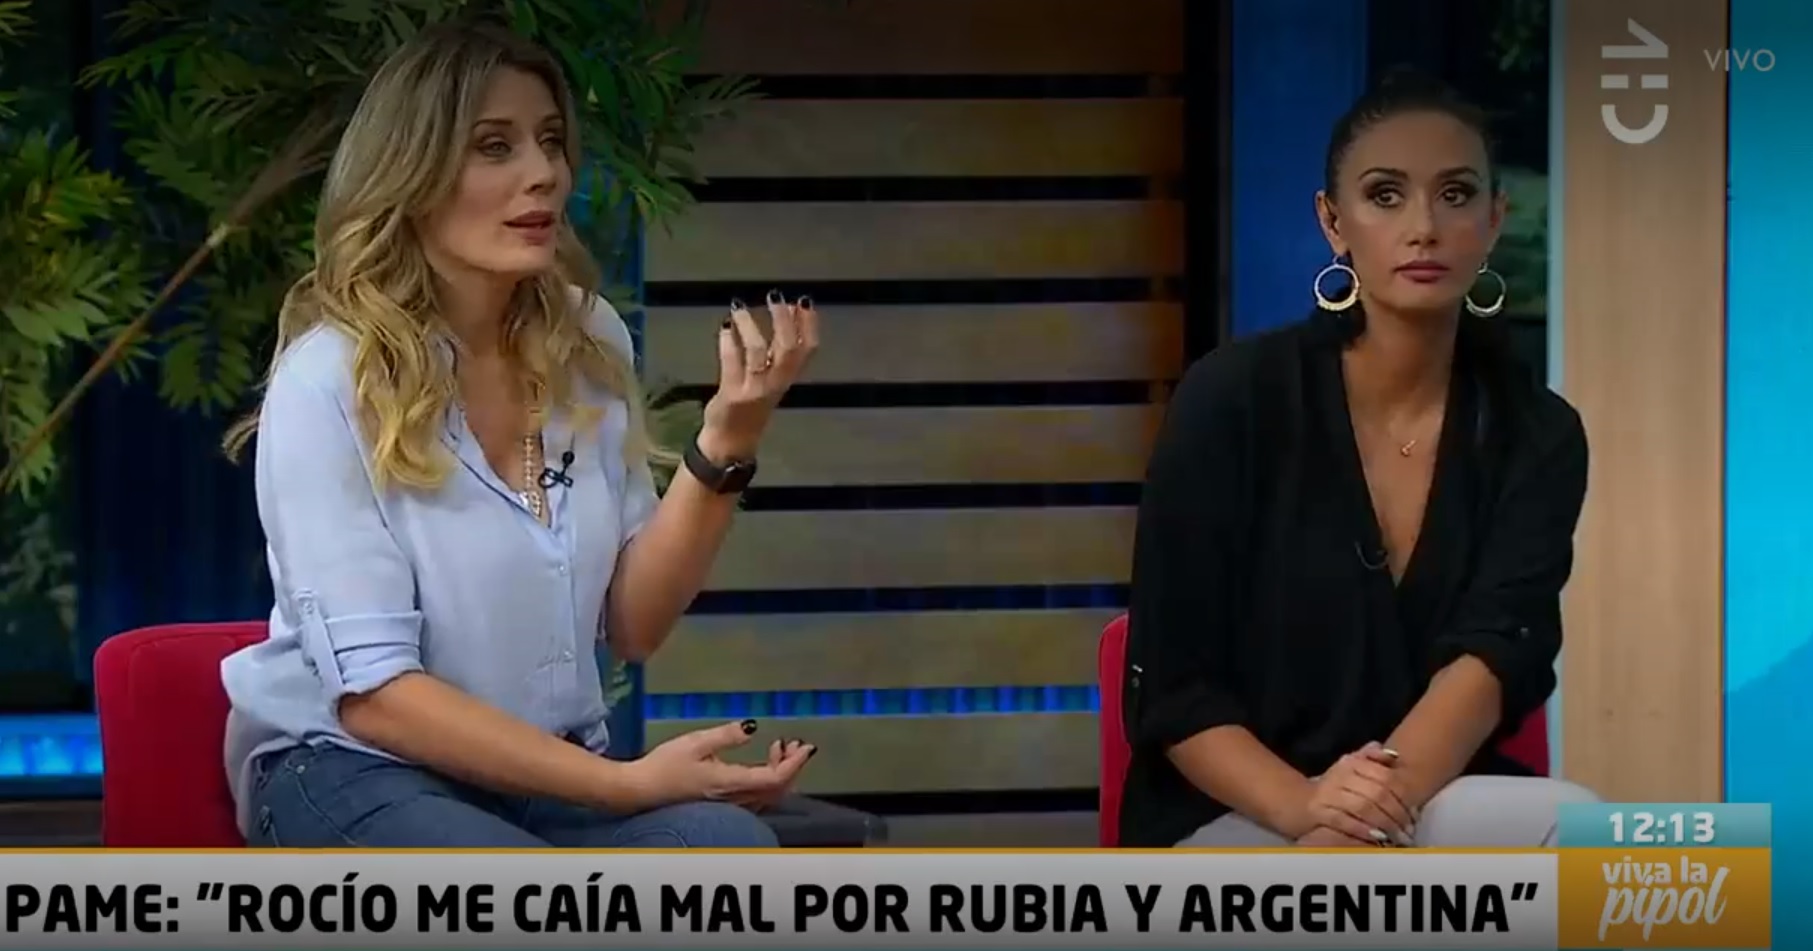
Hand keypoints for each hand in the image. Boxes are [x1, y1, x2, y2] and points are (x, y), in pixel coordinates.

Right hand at [627, 720, 812, 809]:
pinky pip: (758, 797)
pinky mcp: (722, 806)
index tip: (806, 746)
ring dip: (781, 773)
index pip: (776, 778)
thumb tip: (753, 727)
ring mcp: (730, 806)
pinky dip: (768, 780)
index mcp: (731, 783)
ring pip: (769, 795)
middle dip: (792, 766)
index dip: (795, 764)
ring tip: (780, 748)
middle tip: (796, 743)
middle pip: (778, 789)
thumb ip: (727, 736)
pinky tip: (759, 763)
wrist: (640, 792)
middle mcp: (736, 799)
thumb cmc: (665, 766)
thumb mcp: (695, 742)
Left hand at [697, 292, 820, 461]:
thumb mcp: (773, 379)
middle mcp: (775, 384)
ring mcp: (754, 389)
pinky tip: (724, 328)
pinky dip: (727, 342)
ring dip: (749, 326)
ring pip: (758, 352)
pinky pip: (731, 362)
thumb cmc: (752, 406)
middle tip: (773, 297)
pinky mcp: (732, 394)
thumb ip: (779, 350)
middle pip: (787, 348)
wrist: (732, 441)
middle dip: (782, 320)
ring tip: (739, 307)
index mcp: (788, 378)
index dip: (809, 325)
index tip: (803, 301)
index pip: (808, 349)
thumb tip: (786, 310)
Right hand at [1301, 743, 1416, 845]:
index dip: (1404, 796)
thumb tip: (1393, 756)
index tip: (1415, 812)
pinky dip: (1364, 830)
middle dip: (1398, 813)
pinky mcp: (1318, 811)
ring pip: (1364, 807)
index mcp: (1350, 762)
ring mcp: (1327, 793)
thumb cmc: (1331, 789)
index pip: (1385, 777)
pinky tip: (1377, 839)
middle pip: (1378, 793)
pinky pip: (1345, 821)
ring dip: (1384, 824)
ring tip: (1398, 837)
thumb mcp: (1350, 769)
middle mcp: (1339, 774)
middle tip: (1410, 829)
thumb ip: (1371, 759)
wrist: (1294, 802)